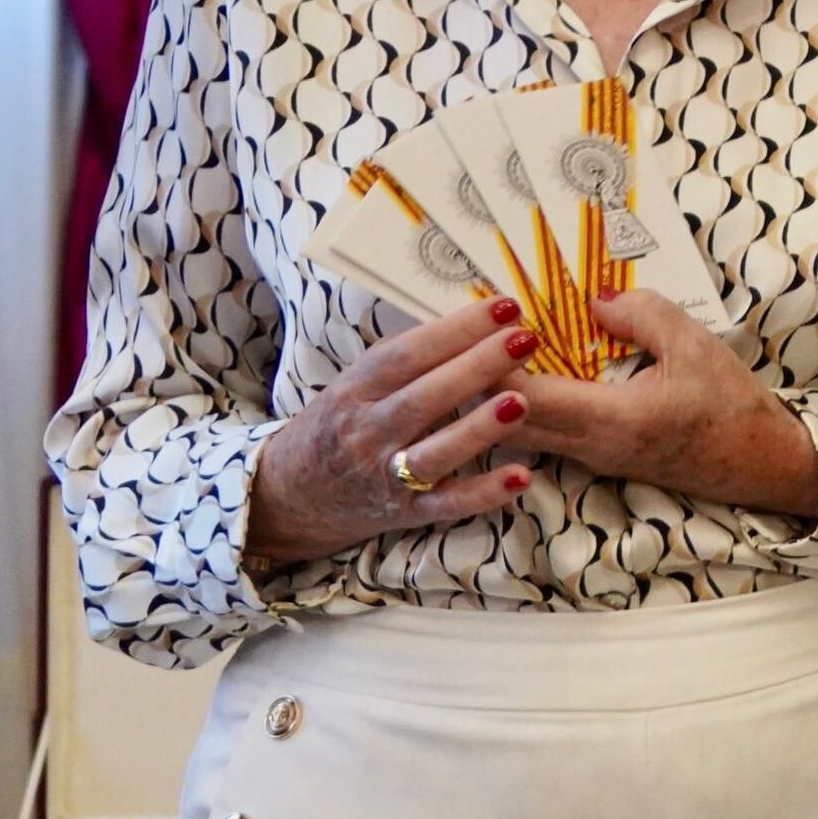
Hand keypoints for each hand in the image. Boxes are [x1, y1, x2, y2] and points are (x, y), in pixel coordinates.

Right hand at [244, 300, 547, 564]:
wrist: (291, 495)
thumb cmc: (339, 425)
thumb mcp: (354, 385)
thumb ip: (403, 358)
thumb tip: (469, 322)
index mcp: (356, 391)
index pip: (406, 354)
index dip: (455, 330)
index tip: (504, 307)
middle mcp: (368, 432)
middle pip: (424, 397)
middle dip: (477, 366)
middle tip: (526, 338)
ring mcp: (386, 475)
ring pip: (435, 451)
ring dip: (480, 428)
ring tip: (522, 401)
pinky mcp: (407, 511)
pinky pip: (449, 504)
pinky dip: (484, 493)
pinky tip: (521, 475)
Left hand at [506, 292, 817, 515]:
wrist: (761, 464)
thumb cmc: (732, 406)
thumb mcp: (695, 347)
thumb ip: (643, 316)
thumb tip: (594, 299)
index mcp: (613, 419)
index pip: (524, 396)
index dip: (493, 361)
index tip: (485, 324)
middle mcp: (591, 446)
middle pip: (505, 421)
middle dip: (482, 380)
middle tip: (472, 336)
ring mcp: (591, 458)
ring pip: (521, 432)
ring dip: (500, 395)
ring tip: (492, 351)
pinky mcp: (598, 460)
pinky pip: (545, 434)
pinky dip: (526, 405)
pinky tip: (531, 374)